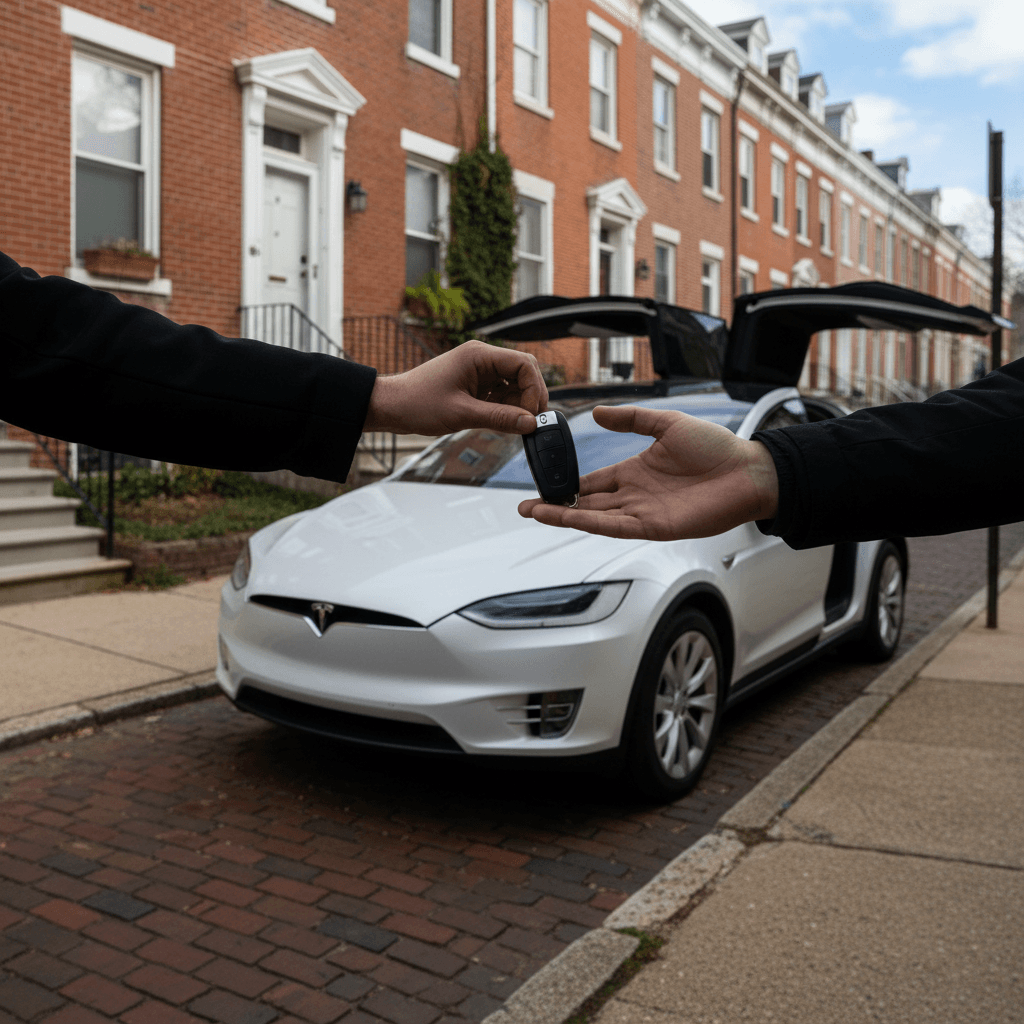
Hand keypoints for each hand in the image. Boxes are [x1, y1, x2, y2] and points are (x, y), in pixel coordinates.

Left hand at [364, 340, 547, 434]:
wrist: (391, 407)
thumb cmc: (417, 403)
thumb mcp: (462, 414)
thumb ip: (500, 418)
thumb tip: (530, 424)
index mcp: (479, 355)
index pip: (524, 364)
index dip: (534, 390)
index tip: (531, 415)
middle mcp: (481, 359)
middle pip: (523, 372)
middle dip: (530, 397)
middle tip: (530, 422)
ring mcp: (478, 372)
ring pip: (514, 385)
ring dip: (518, 405)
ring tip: (513, 425)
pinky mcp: (474, 385)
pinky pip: (500, 394)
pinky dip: (506, 408)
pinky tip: (502, 422)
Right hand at [517, 405, 778, 540]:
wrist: (749, 470)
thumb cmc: (716, 448)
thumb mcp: (667, 423)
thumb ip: (632, 420)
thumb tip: (598, 412)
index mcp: (635, 471)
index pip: (594, 481)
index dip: (568, 485)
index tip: (544, 484)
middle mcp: (635, 494)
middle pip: (587, 504)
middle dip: (556, 506)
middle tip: (527, 506)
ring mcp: (643, 512)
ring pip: (594, 517)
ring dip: (564, 517)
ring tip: (535, 513)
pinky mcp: (655, 526)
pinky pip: (616, 526)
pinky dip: (590, 523)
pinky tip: (569, 518)